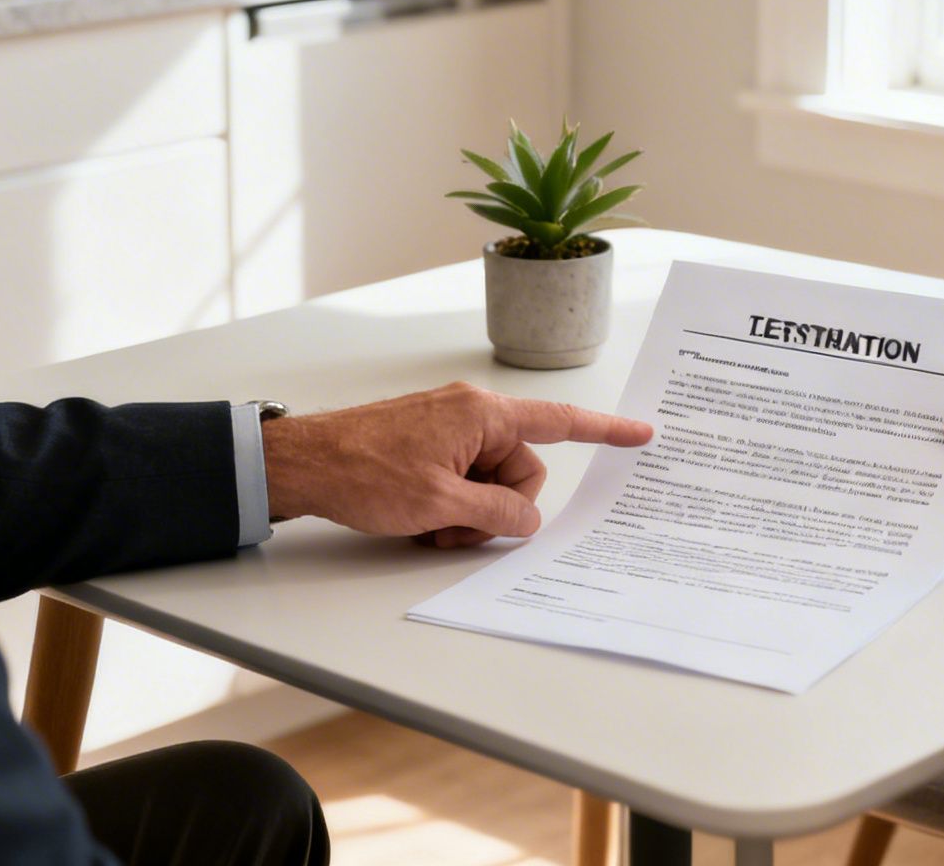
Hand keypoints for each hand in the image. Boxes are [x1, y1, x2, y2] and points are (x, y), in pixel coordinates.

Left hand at [262, 382, 653, 547]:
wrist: (302, 464)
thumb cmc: (363, 472)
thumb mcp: (440, 504)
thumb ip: (496, 515)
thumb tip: (526, 522)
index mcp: (484, 414)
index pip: (560, 422)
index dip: (605, 430)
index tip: (642, 432)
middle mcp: (471, 414)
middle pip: (520, 471)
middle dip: (498, 508)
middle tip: (456, 529)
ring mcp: (448, 429)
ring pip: (489, 483)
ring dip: (469, 514)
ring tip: (431, 527)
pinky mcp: (428, 445)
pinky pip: (463, 480)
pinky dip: (450, 507)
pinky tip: (421, 521)